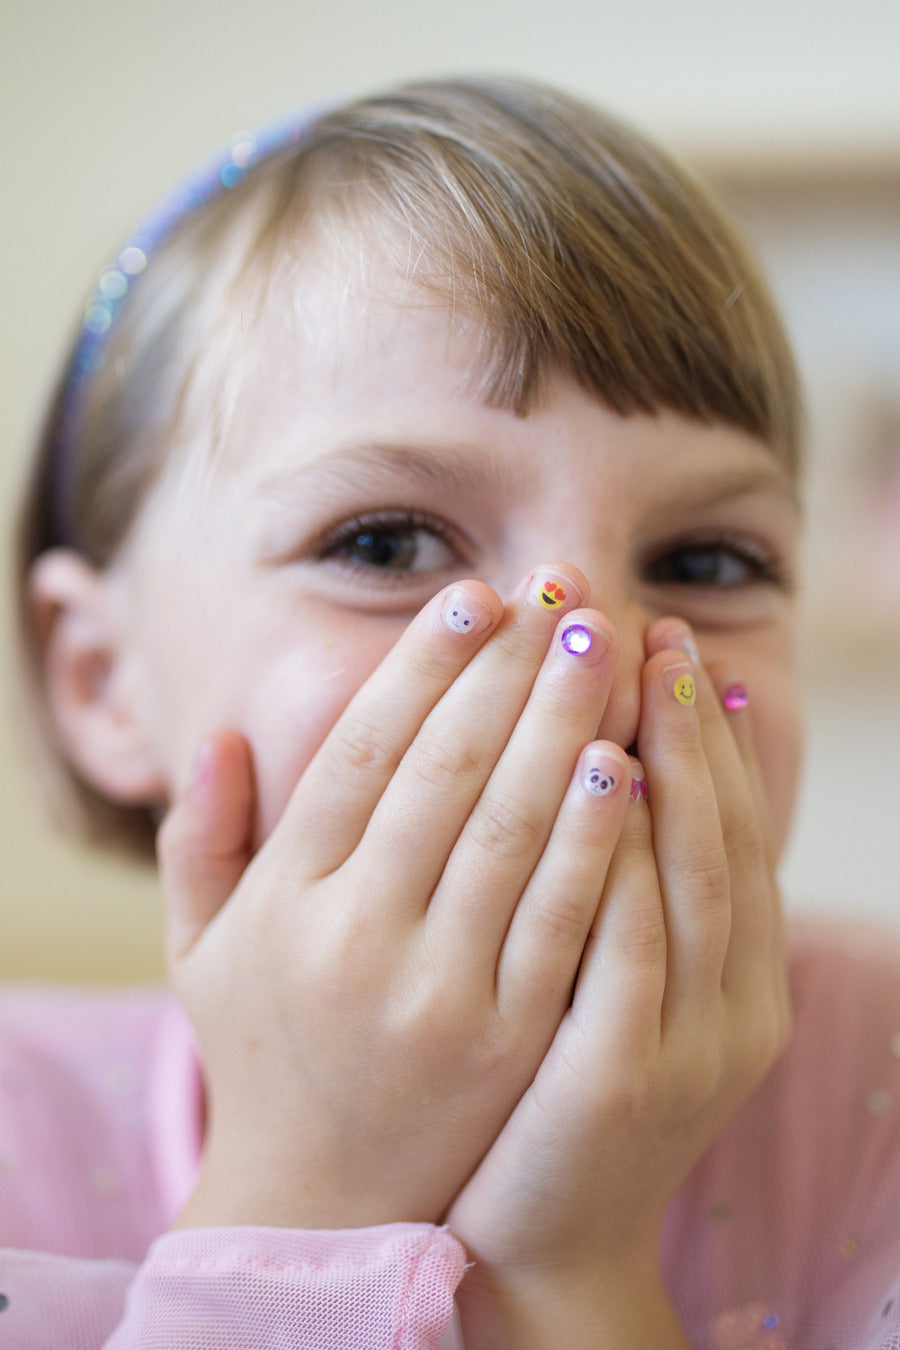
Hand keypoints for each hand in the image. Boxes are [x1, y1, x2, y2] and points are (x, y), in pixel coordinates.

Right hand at [158, 566, 635, 1230]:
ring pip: (513, 831)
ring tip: (604, 647)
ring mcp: (438, 990)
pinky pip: (564, 918)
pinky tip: (628, 763)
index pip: (363, 753)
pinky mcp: (511, 1038)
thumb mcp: (201, 947)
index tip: (475, 596)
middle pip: (449, 773)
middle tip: (563, 592)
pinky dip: (596, 835)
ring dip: (564, 726)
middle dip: (511, 671)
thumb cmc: (267, 1049)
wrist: (325, 1201)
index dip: (422, 665)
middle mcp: (357, 934)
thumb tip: (219, 735)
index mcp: (288, 898)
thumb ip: (197, 839)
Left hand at [447, 619, 791, 1346]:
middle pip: (719, 831)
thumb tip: (616, 762)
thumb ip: (628, 887)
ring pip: (691, 872)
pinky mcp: (621, 1077)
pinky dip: (629, 855)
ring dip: (671, 759)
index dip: (707, 730)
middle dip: (687, 720)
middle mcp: (731, 999)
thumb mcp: (615, 985)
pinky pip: (632, 944)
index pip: (730, 826)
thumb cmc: (557, 1085)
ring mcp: (686, 1041)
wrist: (541, 1231)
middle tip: (654, 624)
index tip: (674, 640)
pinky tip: (608, 774)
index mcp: (734, 973)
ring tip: (635, 664)